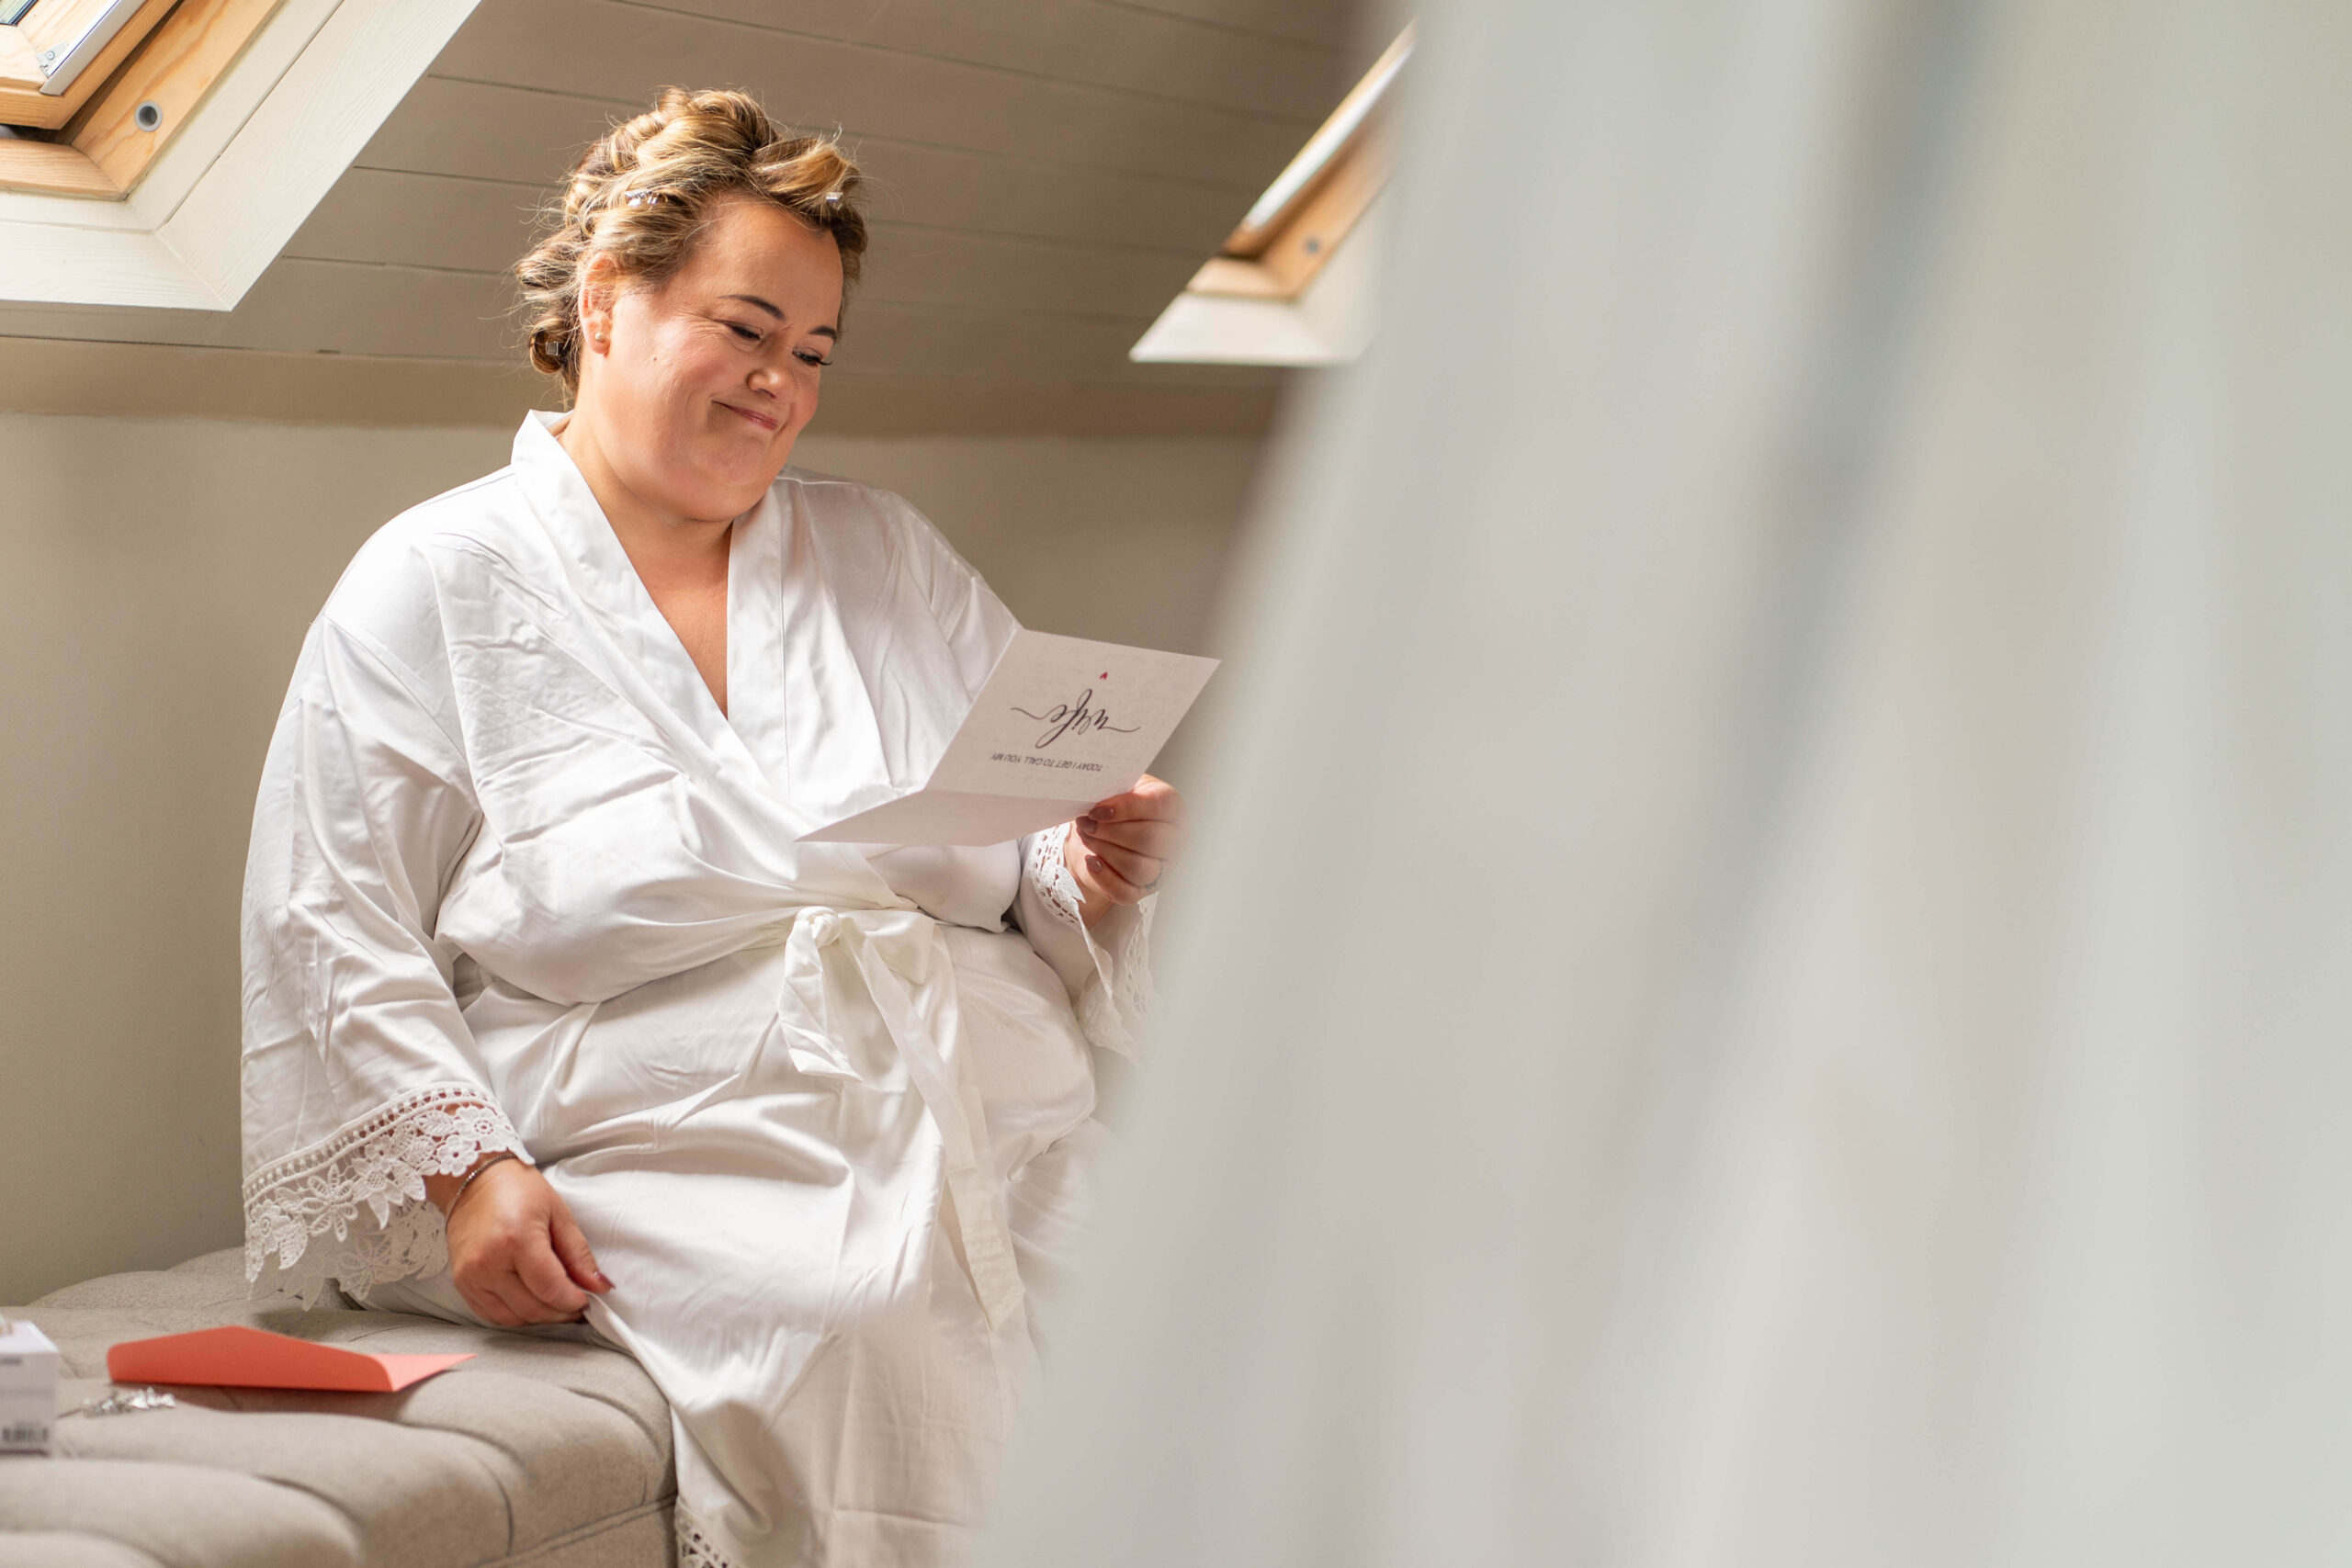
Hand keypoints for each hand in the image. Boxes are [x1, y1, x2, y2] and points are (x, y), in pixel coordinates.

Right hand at [426, 1156, 611, 1326]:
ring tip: (555, 1301)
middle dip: (561, 1312)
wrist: (474, 1180)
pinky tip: (530, 1300)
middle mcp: (488, 1262)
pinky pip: (492, 1315)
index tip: (588, 1299)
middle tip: (576, 1302)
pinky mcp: (461, 1283)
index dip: (574, 1301)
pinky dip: (516, 1315)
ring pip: (512, 1318)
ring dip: (539, 1316)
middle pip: (532, 1308)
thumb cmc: (518, 1191)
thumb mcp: (559, 1214)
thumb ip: (579, 1255)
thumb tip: (599, 1286)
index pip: (550, 1288)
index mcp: (516, 1239)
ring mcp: (470, 1276)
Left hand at [1068, 773, 1186, 925]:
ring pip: (1137, 868)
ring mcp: (1161, 868)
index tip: (1097, 809)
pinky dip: (1104, 878)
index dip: (1127, 808)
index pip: (1158, 807)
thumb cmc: (1114, 804)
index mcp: (1172, 807)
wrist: (1101, 829)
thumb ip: (1112, 790)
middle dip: (1110, 832)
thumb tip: (1095, 801)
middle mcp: (1174, 839)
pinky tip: (1090, 861)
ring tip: (1085, 836)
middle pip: (1148, 840)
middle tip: (1086, 823)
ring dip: (1104, 851)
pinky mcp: (1142, 890)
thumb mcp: (1116, 787)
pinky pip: (1125, 892)